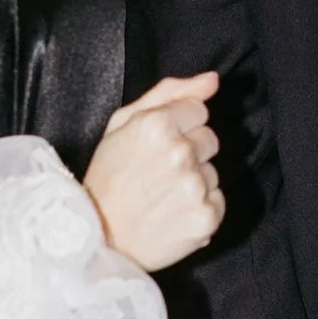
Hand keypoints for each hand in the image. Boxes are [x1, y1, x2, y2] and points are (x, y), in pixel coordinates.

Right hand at [84, 72, 222, 270]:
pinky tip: (173, 214)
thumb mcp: (122, 123)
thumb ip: (169, 92)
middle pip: (210, 139)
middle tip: (158, 172)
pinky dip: (200, 208)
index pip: (198, 110)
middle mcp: (180, 153)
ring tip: (162, 196)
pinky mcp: (206, 217)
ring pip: (213, 172)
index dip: (179, 126)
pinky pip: (218, 201)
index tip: (157, 145)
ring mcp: (195, 187)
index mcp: (157, 124)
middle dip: (189, 151)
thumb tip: (212, 80)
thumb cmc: (108, 177)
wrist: (99, 238)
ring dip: (194, 181)